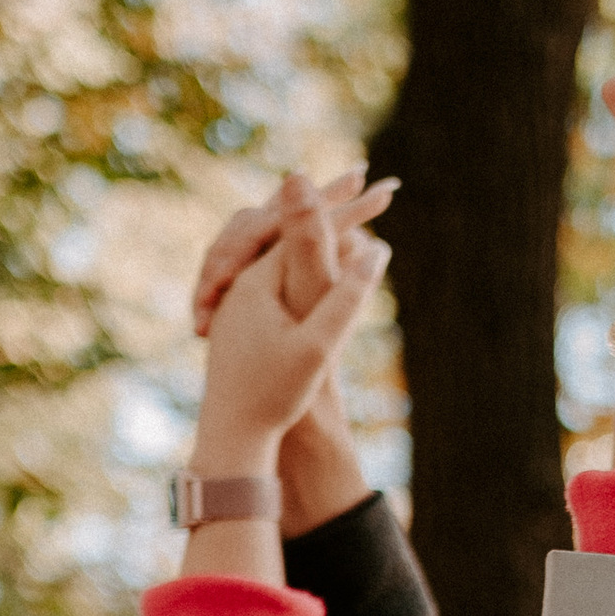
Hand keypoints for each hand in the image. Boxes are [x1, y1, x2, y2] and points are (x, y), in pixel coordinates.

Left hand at [191, 175, 390, 478]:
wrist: (230, 437)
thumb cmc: (272, 397)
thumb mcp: (318, 347)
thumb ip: (347, 297)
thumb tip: (379, 249)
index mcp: (256, 280)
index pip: (308, 228)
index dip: (350, 207)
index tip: (384, 189)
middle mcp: (241, 280)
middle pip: (289, 224)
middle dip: (331, 202)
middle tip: (367, 177)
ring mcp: (238, 297)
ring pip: (276, 243)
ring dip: (311, 223)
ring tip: (342, 209)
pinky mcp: (241, 315)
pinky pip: (270, 266)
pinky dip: (297, 252)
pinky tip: (314, 260)